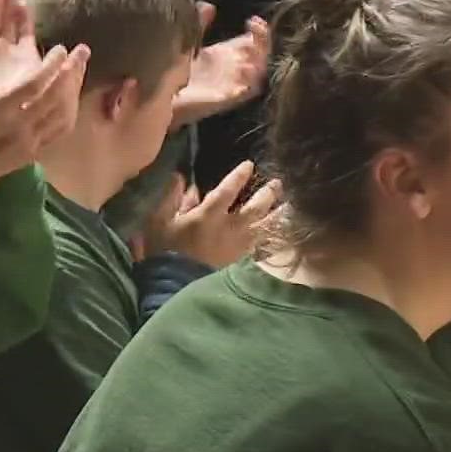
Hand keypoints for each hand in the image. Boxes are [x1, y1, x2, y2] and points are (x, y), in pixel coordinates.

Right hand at [142, 160, 280, 267]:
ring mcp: (240, 246)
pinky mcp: (244, 261)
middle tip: (278, 183)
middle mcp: (229, 227)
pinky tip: (284, 234)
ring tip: (291, 206)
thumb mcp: (159, 221)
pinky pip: (265, 247)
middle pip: (256, 206)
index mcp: (208, 215)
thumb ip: (171, 199)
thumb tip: (182, 179)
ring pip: (266, 226)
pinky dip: (275, 239)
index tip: (249, 165)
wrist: (175, 286)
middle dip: (268, 193)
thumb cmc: (165, 252)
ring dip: (279, 215)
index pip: (227, 190)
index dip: (239, 176)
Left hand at [174, 5, 270, 127]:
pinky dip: (251, 81)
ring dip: (261, 60)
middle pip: (261, 55)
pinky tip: (247, 68)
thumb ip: (199, 24)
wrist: (161, 95)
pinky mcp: (226, 98)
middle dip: (263, 42)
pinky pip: (248, 92)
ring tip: (253, 47)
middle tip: (256, 29)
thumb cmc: (177, 70)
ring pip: (259, 73)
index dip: (260, 31)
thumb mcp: (190, 42)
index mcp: (228, 54)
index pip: (254, 41)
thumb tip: (207, 5)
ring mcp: (232, 84)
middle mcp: (234, 68)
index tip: (254, 20)